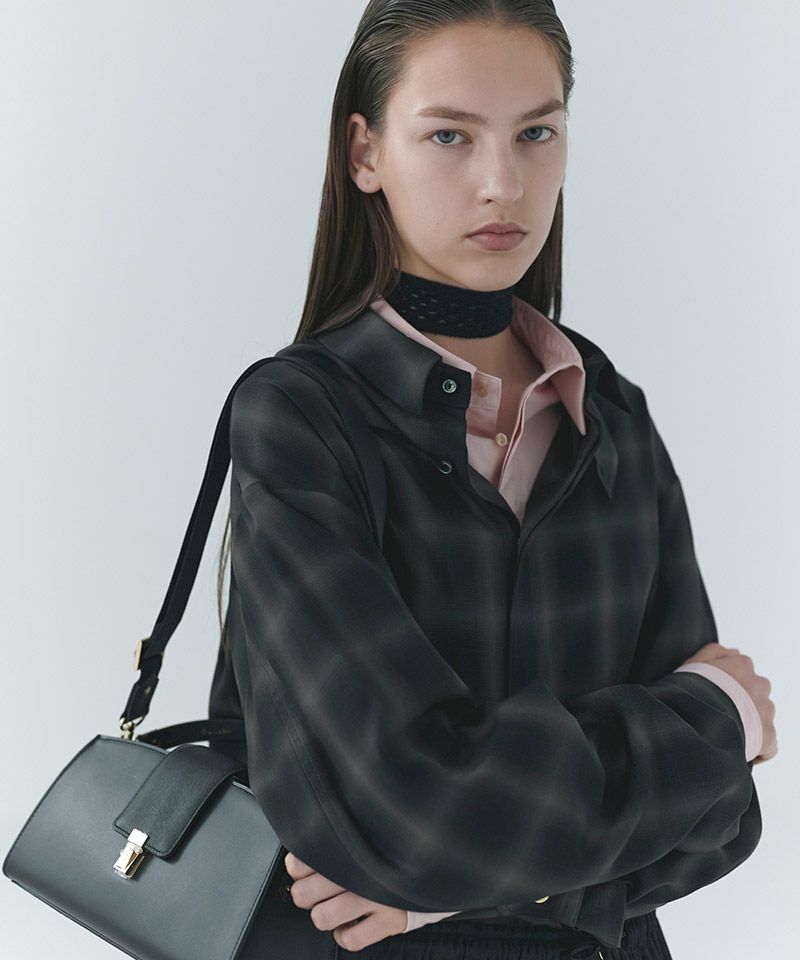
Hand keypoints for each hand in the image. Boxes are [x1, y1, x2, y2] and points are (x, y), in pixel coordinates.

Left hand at [284, 851, 407, 951]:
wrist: (425, 871)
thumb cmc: (382, 858)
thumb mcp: (359, 843)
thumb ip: (332, 847)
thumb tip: (295, 862)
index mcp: (350, 847)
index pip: (301, 862)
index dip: (297, 869)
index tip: (304, 870)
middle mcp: (361, 871)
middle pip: (305, 893)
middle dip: (306, 895)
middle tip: (317, 891)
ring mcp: (375, 897)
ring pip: (322, 917)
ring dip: (324, 915)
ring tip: (334, 907)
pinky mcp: (388, 921)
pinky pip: (350, 940)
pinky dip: (345, 935)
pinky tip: (350, 923)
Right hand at [680, 642, 776, 764]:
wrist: (697, 719)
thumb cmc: (692, 691)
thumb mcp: (694, 662)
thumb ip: (714, 652)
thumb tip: (734, 651)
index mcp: (741, 664)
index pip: (741, 672)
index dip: (727, 686)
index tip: (714, 696)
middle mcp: (759, 684)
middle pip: (753, 694)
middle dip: (741, 704)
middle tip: (719, 714)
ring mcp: (766, 710)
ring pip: (761, 717)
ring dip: (748, 724)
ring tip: (726, 732)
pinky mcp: (769, 735)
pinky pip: (768, 745)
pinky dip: (757, 749)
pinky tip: (738, 750)